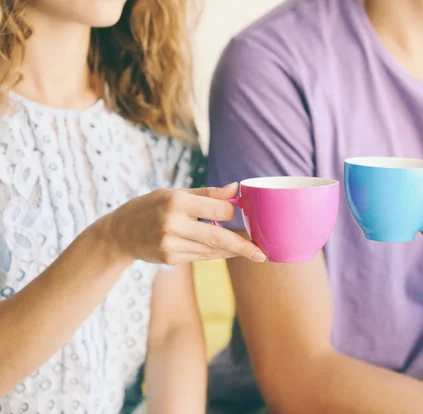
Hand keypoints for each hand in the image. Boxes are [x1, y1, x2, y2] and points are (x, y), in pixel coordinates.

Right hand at [102, 183, 266, 264]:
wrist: (119, 233)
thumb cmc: (150, 206)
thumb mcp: (174, 193)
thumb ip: (207, 194)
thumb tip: (235, 189)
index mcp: (176, 202)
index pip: (218, 210)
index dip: (233, 213)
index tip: (244, 213)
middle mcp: (173, 224)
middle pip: (217, 237)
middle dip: (242, 246)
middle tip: (262, 253)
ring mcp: (170, 244)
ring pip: (211, 250)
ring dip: (231, 251)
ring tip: (250, 251)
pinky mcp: (170, 258)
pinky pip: (201, 257)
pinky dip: (216, 254)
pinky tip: (227, 252)